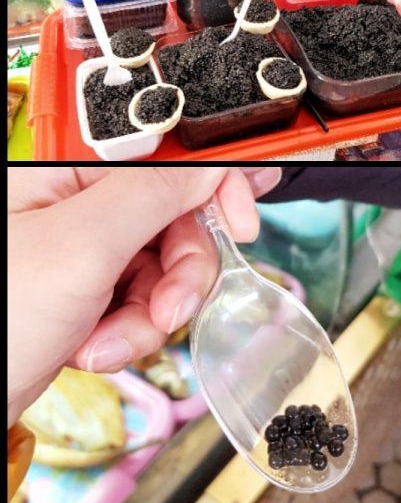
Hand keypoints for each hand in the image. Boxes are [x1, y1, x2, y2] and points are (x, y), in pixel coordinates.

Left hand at [6, 167, 281, 427]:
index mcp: (57, 170)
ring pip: (164, 264)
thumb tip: (213, 165)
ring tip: (113, 340)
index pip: (161, 153)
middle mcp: (68, 203)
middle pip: (172, 215)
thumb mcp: (81, 249)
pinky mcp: (84, 293)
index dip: (211, 184)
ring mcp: (78, 251)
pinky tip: (96, 349)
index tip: (241, 219)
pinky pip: (142, 299)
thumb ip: (154, 195)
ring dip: (153, 312)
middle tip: (170, 306)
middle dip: (179, 271)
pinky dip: (131, 331)